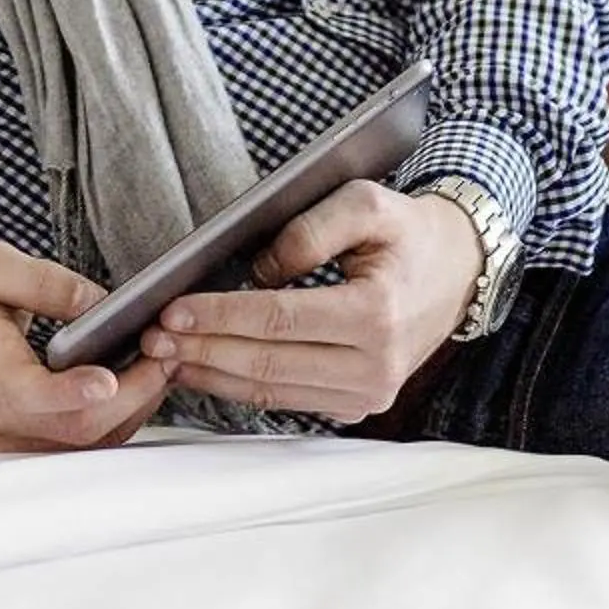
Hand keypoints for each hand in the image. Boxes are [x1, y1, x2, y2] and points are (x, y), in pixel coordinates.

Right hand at [0, 240, 175, 452]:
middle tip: (164, 355)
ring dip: (134, 407)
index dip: (72, 391)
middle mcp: (5, 420)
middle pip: (76, 427)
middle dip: (130, 394)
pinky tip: (142, 383)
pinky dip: (122, 416)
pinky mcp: (39, 444)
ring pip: (90, 443)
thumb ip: (39, 281)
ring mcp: (23, 440)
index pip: (31, 396)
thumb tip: (95, 302)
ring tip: (163, 364)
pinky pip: (88, 443)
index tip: (107, 378)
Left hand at [138, 179, 485, 424]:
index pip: (279, 320)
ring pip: (271, 392)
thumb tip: (260, 270)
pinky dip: (240, 388)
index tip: (172, 310)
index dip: (221, 317)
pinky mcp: (358, 405)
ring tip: (165, 357)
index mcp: (377, 313)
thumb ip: (309, 229)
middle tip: (151, 338)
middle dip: (202, 351)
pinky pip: (288, 400)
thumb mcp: (366, 202)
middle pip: (267, 364)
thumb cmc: (408, 232)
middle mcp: (376, 365)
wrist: (458, 271)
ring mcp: (368, 394)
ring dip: (212, 375)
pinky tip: (206, 369)